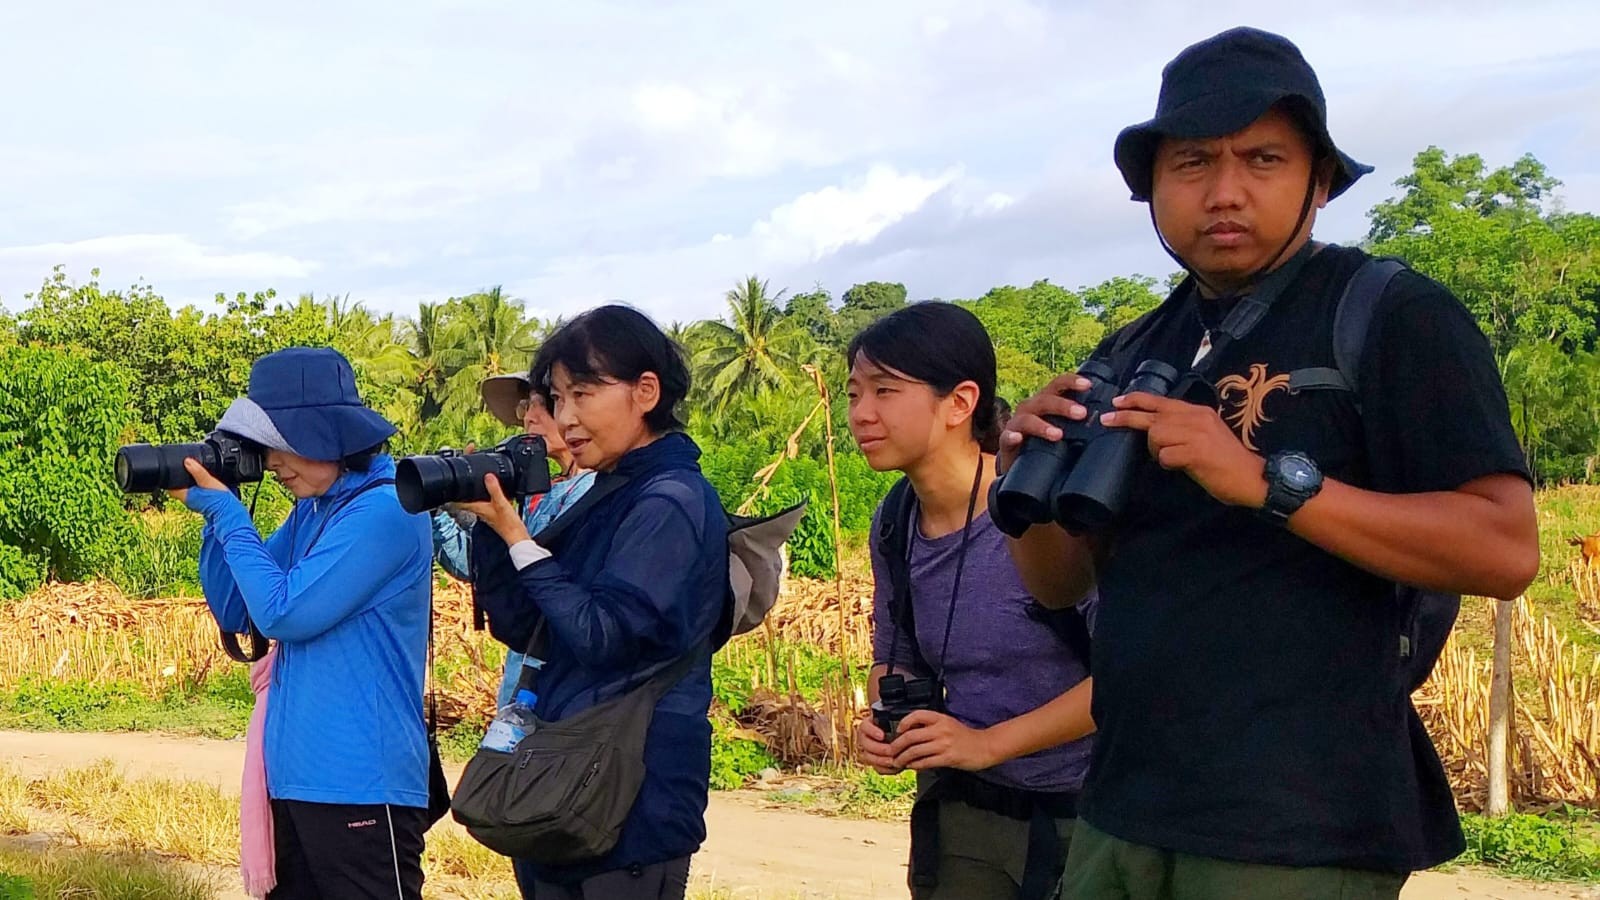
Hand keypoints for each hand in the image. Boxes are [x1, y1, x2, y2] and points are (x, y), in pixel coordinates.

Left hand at [167, 457, 226, 504]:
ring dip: (189, 484)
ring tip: (195, 476)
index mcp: (185, 495)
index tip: (173, 470)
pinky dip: (198, 488)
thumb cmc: (219, 500)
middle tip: (184, 471)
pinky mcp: (204, 504)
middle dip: (179, 480)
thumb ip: (198, 471)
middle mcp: (188, 500)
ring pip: (187, 491)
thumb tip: (187, 461)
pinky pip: (196, 494)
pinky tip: (205, 485)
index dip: (169, 478)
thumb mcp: (208, 482)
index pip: (169, 487)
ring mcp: (196, 503)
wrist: (230, 513)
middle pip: (178, 488)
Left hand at [456, 474, 529, 545]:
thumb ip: (494, 489)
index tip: (449, 489)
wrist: (516, 535)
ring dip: (473, 496)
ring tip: (472, 487)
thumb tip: (488, 476)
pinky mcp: (494, 514)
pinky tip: (491, 494)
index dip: (453, 496)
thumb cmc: (508, 524)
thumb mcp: (501, 503)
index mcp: (478, 508)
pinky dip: (485, 498)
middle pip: (467, 501)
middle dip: (463, 493)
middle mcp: (480, 511)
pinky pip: (486, 504)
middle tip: (459, 485)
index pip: (460, 503)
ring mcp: (486, 513)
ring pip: (476, 502)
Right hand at [854, 710, 903, 775]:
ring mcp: (868, 751)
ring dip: (880, 760)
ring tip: (893, 761)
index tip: (882, 735)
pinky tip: (896, 767)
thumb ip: (897, 720)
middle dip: (878, 748)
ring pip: (868, 758)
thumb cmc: (903, 726)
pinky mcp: (876, 763)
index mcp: (869, 725)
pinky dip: (886, 769)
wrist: (907, 739)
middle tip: (890, 751)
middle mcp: (865, 738)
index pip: (864, 726)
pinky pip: (877, 768)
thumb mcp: (900, 720)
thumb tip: (900, 723)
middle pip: (865, 744)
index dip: (871, 731)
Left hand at [888, 710, 999, 771]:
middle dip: (897, 745)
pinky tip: (911, 766)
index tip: (898, 731)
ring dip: (903, 758)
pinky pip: (925, 762)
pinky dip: (915, 765)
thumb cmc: (965, 737)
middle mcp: (941, 729)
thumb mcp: (948, 724)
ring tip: (898, 761)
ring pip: (915, 751)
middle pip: (911, 736)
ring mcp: (944, 744)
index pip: (917, 715)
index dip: (904, 722)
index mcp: (940, 718)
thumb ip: (931, 726)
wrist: (985, 747)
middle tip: (891, 751)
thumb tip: (910, 732)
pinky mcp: (948, 758)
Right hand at [998, 373, 1091, 473]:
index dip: (1072, 382)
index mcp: (1046, 402)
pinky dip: (1012, 436)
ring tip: (1058, 435)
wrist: (1020, 464)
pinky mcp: (1006, 442)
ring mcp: (1017, 424)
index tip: (1088, 384)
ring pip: (1028, 419)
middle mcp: (1031, 409)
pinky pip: (1007, 437)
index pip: (1058, 384)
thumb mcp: (1064, 428)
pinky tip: (1018, 439)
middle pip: (1045, 400)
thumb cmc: (1047, 442)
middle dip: (1063, 405)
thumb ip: (1079, 422)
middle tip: (1081, 413)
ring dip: (1043, 425)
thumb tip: (1110, 419)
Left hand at [1101, 392, 1267, 507]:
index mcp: (1198, 412)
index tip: (1117, 402)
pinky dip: (1167, 464)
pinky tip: (1179, 467)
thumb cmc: (1226, 460)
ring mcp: (1196, 434)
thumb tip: (1154, 430)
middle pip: (1152, 416)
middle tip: (1106, 420)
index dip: (1137, 400)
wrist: (1252, 477)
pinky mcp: (1196, 453)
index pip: (1161, 401)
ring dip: (1155, 449)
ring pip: (1155, 435)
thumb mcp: (1206, 434)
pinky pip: (1165, 456)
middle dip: (1126, 417)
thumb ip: (1183, 428)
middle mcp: (1196, 418)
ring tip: (1171, 458)